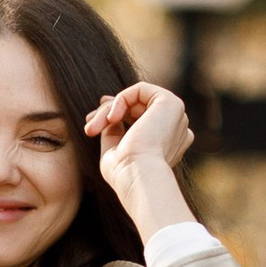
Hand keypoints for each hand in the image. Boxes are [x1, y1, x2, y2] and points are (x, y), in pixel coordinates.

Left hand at [82, 82, 196, 239]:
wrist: (138, 177)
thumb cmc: (125, 174)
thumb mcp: (115, 150)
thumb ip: (115, 132)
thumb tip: (110, 115)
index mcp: (167, 142)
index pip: (142, 118)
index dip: (117, 114)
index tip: (94, 119)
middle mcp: (175, 128)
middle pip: (137, 108)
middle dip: (108, 112)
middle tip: (89, 123)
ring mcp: (176, 116)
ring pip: (136, 99)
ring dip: (110, 110)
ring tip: (94, 127)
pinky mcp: (171, 103)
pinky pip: (141, 89)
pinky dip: (121, 99)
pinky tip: (112, 118)